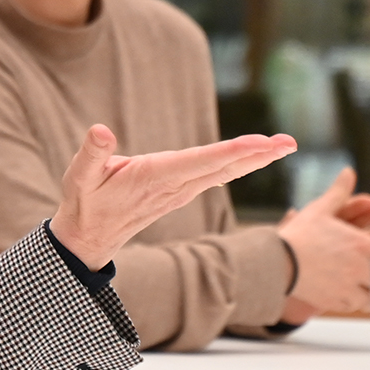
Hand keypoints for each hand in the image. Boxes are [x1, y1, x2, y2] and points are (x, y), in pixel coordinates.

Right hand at [51, 125, 296, 271]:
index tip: (260, 143)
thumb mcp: (79, 178)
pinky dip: (240, 163)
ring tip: (285, 145)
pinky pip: (216, 175)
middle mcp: (175, 187)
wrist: (89, 239)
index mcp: (155, 178)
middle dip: (258, 155)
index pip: (200, 162)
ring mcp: (180, 192)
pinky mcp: (180, 192)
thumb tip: (101, 130)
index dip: (231, 152)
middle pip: (224, 168)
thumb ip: (92, 154)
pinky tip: (257, 156)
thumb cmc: (84, 203)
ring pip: (225, 172)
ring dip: (256, 158)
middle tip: (290, 143)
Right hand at [279, 168, 369, 315]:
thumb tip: (348, 172)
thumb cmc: (298, 235)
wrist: (275, 263)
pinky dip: (356, 302)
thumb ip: (339, 192)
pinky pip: (353, 307)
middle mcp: (360, 270)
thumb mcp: (320, 209)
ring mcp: (348, 289)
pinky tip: (354, 298)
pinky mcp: (334, 302)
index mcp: (362, 246)